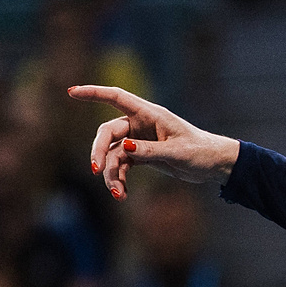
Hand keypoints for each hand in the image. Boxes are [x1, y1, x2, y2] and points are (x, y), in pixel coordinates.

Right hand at [78, 85, 240, 198]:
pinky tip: (122, 194)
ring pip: (112, 153)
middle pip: (107, 132)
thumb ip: (150, 150)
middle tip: (97, 170)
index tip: (72, 92)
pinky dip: (119, 179)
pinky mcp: (141, 155)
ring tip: (117, 193)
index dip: (93, 93)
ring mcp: (139, 140)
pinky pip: (121, 165)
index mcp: (150, 114)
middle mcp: (140, 124)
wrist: (214, 165)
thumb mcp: (177, 152)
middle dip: (99, 151)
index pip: (116, 97)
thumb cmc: (200, 152)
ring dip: (111, 173)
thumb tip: (124, 147)